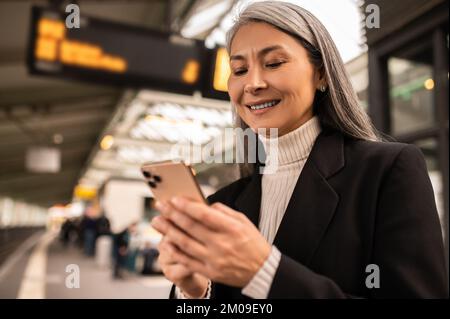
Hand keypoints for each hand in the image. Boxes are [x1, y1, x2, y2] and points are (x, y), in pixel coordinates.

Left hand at [152, 197, 270, 287]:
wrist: (261, 271)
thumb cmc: (253, 244)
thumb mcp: (243, 221)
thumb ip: (224, 211)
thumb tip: (205, 205)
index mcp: (231, 229)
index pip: (204, 215)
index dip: (187, 206)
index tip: (174, 199)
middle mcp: (221, 244)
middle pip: (191, 227)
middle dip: (172, 214)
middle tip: (160, 206)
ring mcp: (214, 259)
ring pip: (185, 243)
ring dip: (168, 231)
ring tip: (157, 221)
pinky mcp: (209, 271)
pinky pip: (187, 260)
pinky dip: (174, 251)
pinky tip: (165, 242)